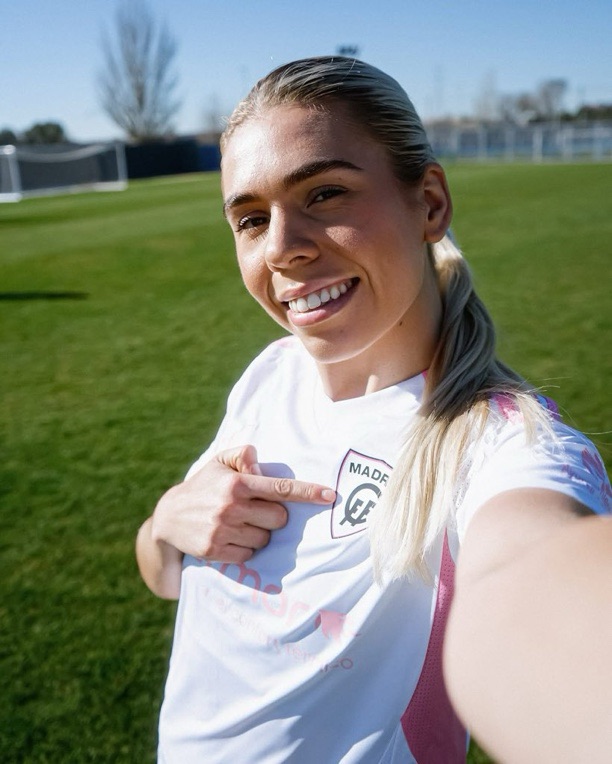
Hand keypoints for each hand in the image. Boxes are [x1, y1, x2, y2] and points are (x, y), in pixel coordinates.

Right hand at [151, 445, 334, 563]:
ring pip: (265, 540)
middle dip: (272, 517)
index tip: (330, 495)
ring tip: (237, 524)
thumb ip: (243, 456)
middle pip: (279, 519)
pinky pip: (249, 555)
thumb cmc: (204, 486)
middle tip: (253, 511)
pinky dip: (244, 549)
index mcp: (237, 482)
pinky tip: (228, 538)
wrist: (168, 519)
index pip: (280, 488)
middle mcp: (231, 506)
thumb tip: (261, 468)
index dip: (308, 493)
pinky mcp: (216, 551)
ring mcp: (223, 530)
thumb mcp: (219, 463)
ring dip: (257, 534)